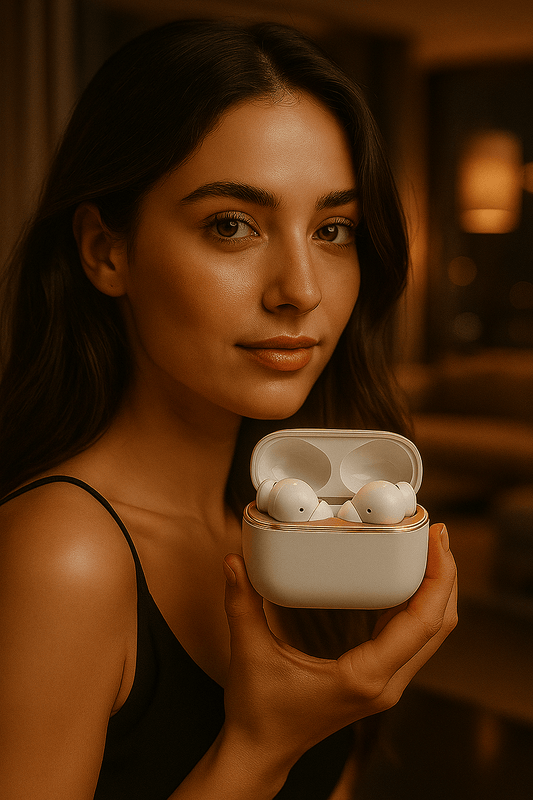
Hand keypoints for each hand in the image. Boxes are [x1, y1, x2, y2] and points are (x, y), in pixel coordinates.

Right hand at [222, 523, 456, 767]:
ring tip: (427, 548)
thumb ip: (241, 603)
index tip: (435, 540)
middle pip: (438, 627)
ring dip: (435, 591)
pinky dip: (416, 606)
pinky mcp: (376, 679)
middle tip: (436, 534)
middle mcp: (384, 683)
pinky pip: (411, 639)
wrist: (261, 751)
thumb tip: (234, 561)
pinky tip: (404, 579)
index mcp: (364, 677)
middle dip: (444, 577)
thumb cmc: (259, 712)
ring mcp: (384, 684)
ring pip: (430, 634)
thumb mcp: (248, 652)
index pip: (422, 624)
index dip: (437, 578)